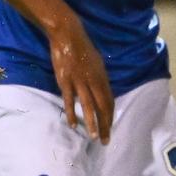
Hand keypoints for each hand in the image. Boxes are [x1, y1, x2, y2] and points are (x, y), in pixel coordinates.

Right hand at [47, 18, 113, 141]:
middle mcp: (93, 81)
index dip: (110, 116)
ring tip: (93, 137)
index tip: (109, 128)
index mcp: (102, 77)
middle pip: (102, 107)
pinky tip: (73, 125)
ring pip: (88, 106)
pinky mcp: (65, 81)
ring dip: (92, 123)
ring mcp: (79, 81)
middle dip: (105, 125)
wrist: (68, 35)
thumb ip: (99, 78)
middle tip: (105, 140)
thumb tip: (102, 92)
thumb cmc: (83, 48)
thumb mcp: (97, 62)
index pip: (109, 101)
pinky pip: (69, 101)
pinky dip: (71, 113)